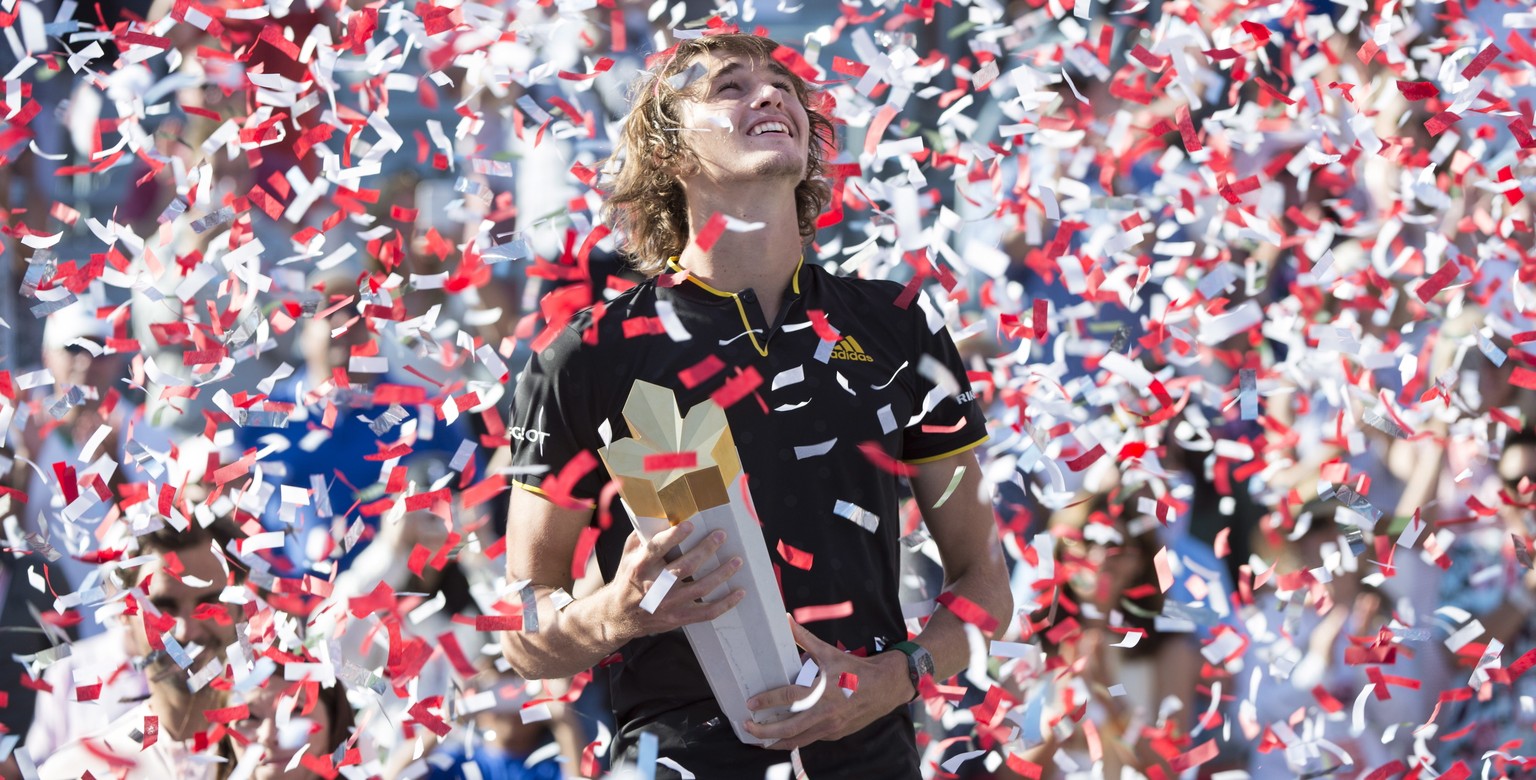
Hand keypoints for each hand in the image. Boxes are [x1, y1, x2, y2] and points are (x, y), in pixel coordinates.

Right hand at [601, 521, 744, 644]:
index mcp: (640, 567)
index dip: (674, 536)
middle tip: (721, 535)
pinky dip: (725, 604)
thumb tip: (662, 516)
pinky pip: (706, 612)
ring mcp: (668, 604)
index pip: (657, 548)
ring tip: (736, 560)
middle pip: (685, 567)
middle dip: (706, 549)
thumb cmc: (628, 579)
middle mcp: (654, 586)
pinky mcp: (678, 617)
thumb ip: (643, 536)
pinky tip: (738, 592)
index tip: (690, 525)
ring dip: (722, 574)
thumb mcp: (628, 555)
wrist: (620, 615)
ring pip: (701, 588)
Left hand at [742, 618, 909, 750]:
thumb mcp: (829, 652)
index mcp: (821, 690)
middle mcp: (825, 712)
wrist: (886, 687)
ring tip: (760, 740)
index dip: (767, 701)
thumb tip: (786, 619)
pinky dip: (795, 740)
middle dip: (765, 732)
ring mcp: (830, 727)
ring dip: (777, 742)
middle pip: (789, 728)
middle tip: (748, 728)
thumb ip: (804, 638)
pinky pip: (811, 739)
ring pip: (798, 740)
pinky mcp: (835, 734)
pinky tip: (783, 737)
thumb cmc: (855, 669)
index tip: (750, 703)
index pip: (788, 697)